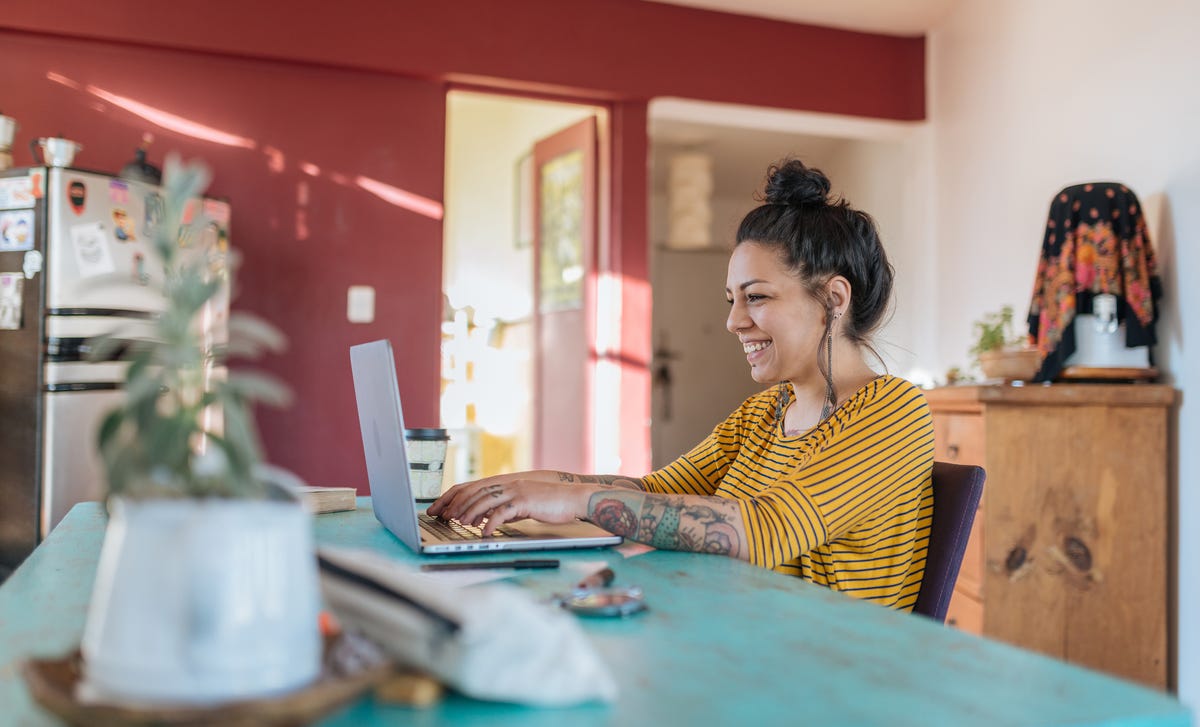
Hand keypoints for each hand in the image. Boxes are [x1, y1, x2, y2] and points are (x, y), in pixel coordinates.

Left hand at [428, 472, 596, 535]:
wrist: (574, 499)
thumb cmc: (550, 503)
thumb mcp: (522, 504)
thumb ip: (503, 508)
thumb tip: (483, 518)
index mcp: (504, 484)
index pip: (471, 486)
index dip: (452, 496)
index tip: (438, 507)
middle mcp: (507, 484)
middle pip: (474, 491)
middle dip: (455, 504)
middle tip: (443, 517)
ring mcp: (516, 491)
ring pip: (485, 500)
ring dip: (470, 512)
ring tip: (460, 523)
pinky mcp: (525, 500)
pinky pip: (503, 512)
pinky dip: (491, 522)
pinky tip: (485, 532)